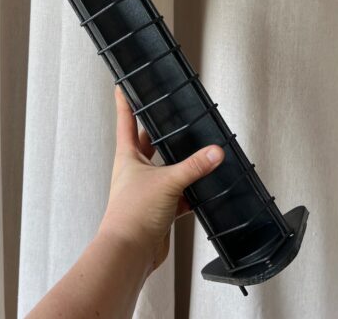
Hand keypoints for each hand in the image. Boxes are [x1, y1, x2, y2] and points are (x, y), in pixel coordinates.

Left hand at [97, 86, 224, 275]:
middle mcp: (135, 170)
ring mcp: (147, 189)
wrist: (129, 253)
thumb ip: (193, 167)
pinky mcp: (159, 208)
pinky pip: (178, 195)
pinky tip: (202, 190)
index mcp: (128, 156)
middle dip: (159, 132)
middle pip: (148, 143)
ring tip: (194, 152)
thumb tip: (214, 152)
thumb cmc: (131, 215)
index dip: (125, 101)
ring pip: (166, 169)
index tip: (123, 85)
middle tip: (169, 117)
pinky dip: (190, 192)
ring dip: (179, 165)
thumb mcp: (167, 182)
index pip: (126, 120)